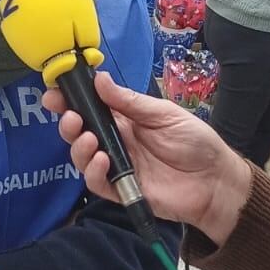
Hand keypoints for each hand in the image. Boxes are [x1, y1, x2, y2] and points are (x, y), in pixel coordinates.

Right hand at [42, 71, 251, 245]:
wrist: (215, 180)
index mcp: (125, 118)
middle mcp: (116, 140)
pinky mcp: (122, 190)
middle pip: (80, 131)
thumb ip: (130, 102)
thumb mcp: (163, 114)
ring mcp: (117, 165)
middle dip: (68, 122)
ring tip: (88, 138)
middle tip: (70, 116)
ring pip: (82, 157)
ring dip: (78, 146)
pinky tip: (101, 160)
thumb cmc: (194, 141)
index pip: (91, 107)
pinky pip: (97, 182)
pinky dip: (93, 171)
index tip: (54, 93)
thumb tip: (99, 79)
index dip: (70, 100)